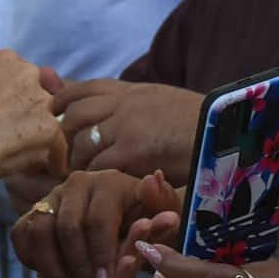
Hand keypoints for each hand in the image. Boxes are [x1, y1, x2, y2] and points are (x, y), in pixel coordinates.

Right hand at [0, 51, 66, 189]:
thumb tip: (8, 110)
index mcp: (5, 59)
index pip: (26, 78)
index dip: (20, 101)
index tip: (10, 117)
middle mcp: (28, 73)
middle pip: (41, 98)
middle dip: (31, 118)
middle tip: (14, 139)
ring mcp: (41, 101)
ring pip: (51, 123)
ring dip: (40, 139)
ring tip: (21, 156)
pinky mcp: (50, 128)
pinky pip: (59, 149)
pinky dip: (52, 161)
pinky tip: (35, 171)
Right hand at [12, 168, 179, 277]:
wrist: (119, 236)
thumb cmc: (147, 230)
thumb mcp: (162, 223)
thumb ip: (163, 203)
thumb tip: (154, 178)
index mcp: (110, 182)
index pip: (99, 221)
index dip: (102, 257)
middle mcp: (79, 182)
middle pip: (68, 228)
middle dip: (79, 268)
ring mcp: (54, 195)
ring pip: (41, 231)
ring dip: (53, 268)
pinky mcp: (33, 211)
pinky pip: (21, 234)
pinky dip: (32, 259)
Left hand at [52, 78, 202, 180]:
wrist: (224, 133)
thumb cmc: (193, 122)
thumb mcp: (155, 101)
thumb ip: (122, 100)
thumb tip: (83, 89)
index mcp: (129, 89)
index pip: (79, 90)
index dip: (60, 105)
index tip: (54, 121)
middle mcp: (123, 103)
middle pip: (72, 115)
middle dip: (62, 137)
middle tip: (62, 157)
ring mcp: (126, 127)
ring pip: (81, 144)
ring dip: (77, 162)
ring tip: (84, 177)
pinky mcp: (133, 152)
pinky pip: (99, 166)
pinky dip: (96, 178)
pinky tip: (103, 188)